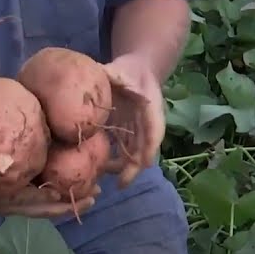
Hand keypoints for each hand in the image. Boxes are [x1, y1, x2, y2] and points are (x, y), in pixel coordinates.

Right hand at [0, 150, 99, 218]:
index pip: (24, 206)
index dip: (46, 203)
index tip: (66, 197)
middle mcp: (5, 200)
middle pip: (41, 206)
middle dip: (67, 203)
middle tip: (95, 194)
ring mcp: (11, 192)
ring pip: (43, 197)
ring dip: (68, 194)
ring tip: (96, 187)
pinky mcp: (14, 180)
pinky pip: (38, 183)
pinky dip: (57, 180)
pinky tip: (76, 169)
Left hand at [100, 53, 165, 187]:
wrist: (135, 71)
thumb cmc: (130, 70)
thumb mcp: (123, 69)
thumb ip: (113, 74)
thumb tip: (100, 75)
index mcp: (150, 108)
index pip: (154, 130)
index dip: (149, 147)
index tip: (143, 164)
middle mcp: (145, 124)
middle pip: (143, 149)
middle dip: (133, 168)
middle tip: (121, 184)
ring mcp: (136, 129)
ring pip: (132, 153)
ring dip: (123, 168)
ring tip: (107, 179)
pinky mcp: (125, 132)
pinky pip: (121, 150)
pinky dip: (114, 161)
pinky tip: (99, 169)